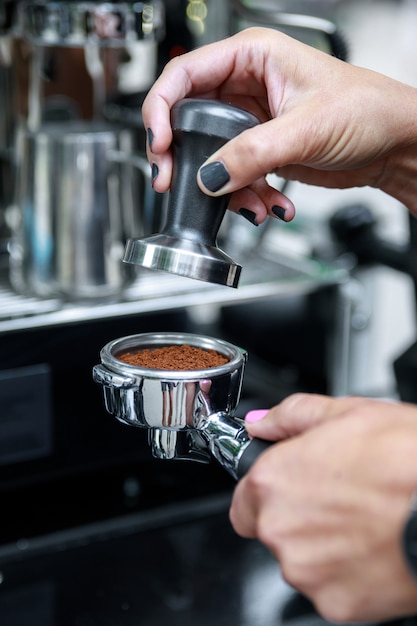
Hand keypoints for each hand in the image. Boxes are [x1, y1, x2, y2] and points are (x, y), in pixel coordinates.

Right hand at [142, 27, 416, 221]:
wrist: (393, 144)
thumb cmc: (368, 110)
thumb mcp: (305, 128)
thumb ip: (252, 154)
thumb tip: (209, 176)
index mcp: (252, 57)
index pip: (184, 75)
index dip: (161, 110)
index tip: (159, 145)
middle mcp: (246, 86)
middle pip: (189, 120)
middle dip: (184, 158)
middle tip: (176, 183)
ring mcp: (251, 121)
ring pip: (211, 155)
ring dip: (224, 188)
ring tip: (250, 205)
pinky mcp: (260, 150)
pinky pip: (235, 176)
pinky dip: (247, 196)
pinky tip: (271, 205)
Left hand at [230, 393, 416, 621]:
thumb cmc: (404, 458)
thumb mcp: (345, 413)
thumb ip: (290, 417)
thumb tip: (262, 424)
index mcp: (273, 483)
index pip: (243, 500)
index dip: (266, 494)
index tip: (290, 489)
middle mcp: (280, 531)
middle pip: (272, 531)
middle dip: (298, 518)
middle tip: (339, 498)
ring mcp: (307, 572)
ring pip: (302, 562)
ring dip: (323, 547)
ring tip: (364, 521)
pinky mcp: (337, 604)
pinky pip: (331, 588)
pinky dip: (348, 574)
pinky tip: (375, 546)